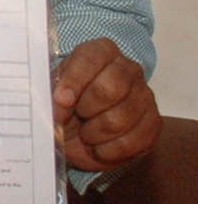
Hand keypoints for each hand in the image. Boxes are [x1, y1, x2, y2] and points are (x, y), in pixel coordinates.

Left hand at [53, 37, 160, 172]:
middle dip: (85, 109)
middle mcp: (128, 69)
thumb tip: (59, 103)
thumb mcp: (50, 96)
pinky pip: (132, 141)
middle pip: (111, 89)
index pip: (91, 58)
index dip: (74, 81)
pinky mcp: (153, 123)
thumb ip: (51, 94)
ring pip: (120, 118)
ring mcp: (144, 96)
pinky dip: (107, 150)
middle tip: (75, 117)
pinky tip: (98, 147)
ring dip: (94, 133)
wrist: (81, 135)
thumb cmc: (65, 107)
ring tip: (84, 133)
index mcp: (100, 52)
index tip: (62, 100)